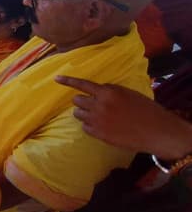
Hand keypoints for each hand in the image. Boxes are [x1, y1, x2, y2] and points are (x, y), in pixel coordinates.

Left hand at [56, 76, 191, 159]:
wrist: (156, 131)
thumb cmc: (145, 110)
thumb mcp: (128, 93)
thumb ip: (110, 91)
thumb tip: (96, 91)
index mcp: (108, 92)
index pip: (83, 84)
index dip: (68, 81)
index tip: (56, 78)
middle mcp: (99, 105)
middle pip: (77, 100)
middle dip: (82, 101)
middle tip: (93, 105)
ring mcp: (97, 120)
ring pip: (78, 114)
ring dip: (84, 113)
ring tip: (99, 116)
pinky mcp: (98, 133)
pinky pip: (84, 127)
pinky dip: (89, 126)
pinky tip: (102, 127)